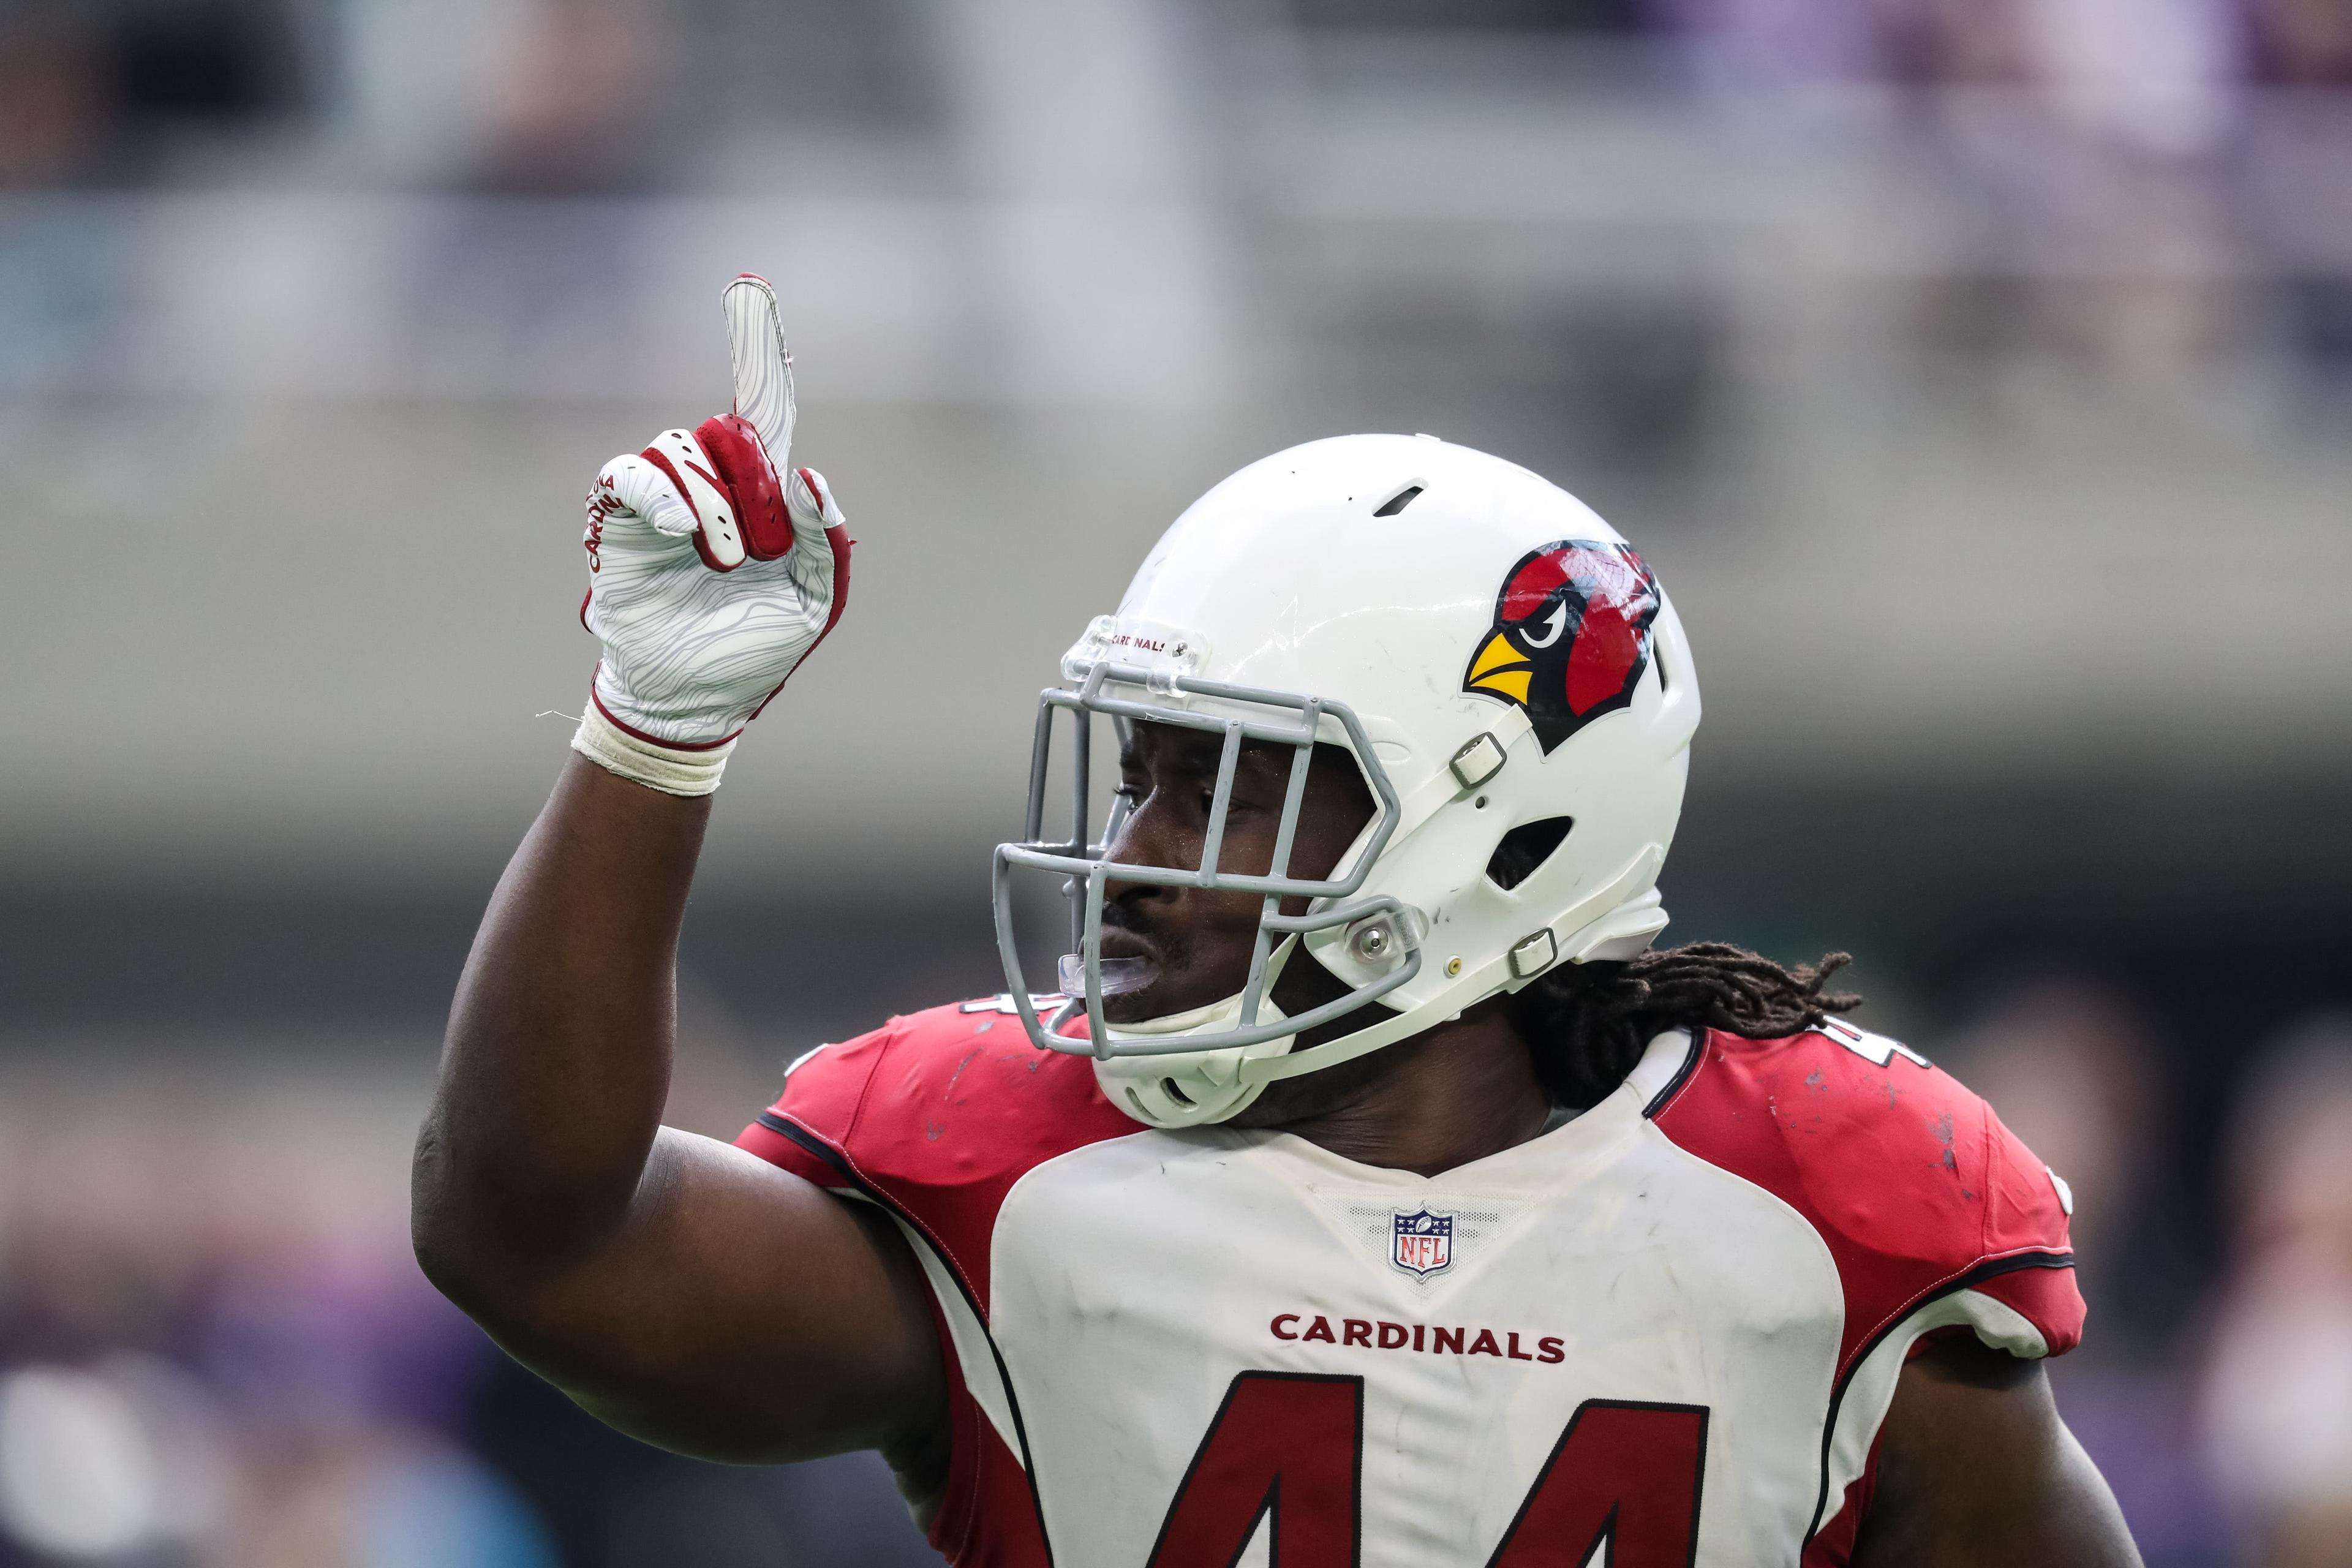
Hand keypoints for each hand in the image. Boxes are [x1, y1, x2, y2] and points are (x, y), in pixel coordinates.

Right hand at [580, 275, 849, 754]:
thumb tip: (809, 476)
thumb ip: (825, 541)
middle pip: (729, 430)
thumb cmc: (753, 654)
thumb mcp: (813, 603)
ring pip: (684, 449)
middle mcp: (714, 488)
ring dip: (713, 503)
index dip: (758, 355)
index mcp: (764, 501)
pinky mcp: (621, 518)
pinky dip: (660, 493)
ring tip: (724, 562)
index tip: (751, 290)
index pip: (764, 417)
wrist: (692, 701)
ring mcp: (665, 500)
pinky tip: (683, 532)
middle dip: (750, 479)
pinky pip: (631, 474)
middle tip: (759, 548)